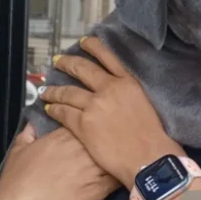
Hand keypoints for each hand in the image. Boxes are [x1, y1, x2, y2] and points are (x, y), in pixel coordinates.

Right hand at [0, 122, 120, 199]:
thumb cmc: (17, 183)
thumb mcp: (18, 151)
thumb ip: (28, 133)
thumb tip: (32, 123)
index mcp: (63, 135)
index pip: (85, 121)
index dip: (89, 127)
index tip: (89, 133)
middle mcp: (81, 148)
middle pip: (104, 136)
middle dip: (108, 139)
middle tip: (109, 144)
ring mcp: (93, 168)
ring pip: (114, 155)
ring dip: (117, 156)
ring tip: (119, 158)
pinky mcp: (100, 188)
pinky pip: (117, 176)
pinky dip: (119, 174)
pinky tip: (119, 175)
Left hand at [39, 36, 183, 189]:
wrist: (149, 158)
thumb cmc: (154, 137)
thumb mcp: (147, 103)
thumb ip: (131, 94)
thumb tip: (121, 94)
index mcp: (128, 82)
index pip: (108, 57)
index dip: (93, 46)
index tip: (84, 41)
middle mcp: (109, 88)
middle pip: (82, 69)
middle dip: (67, 63)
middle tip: (58, 61)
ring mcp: (94, 105)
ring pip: (67, 92)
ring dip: (53, 89)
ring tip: (46, 89)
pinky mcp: (83, 124)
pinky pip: (63, 112)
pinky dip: (54, 109)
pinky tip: (49, 108)